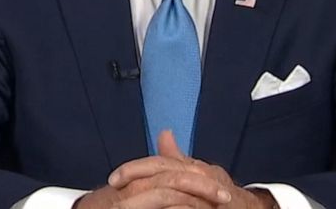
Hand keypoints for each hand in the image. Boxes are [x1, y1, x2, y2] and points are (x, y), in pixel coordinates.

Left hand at [98, 131, 274, 208]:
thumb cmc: (221, 193)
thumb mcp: (199, 172)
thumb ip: (178, 157)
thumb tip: (164, 133)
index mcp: (194, 168)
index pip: (161, 164)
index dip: (135, 169)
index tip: (115, 178)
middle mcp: (201, 178)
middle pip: (165, 173)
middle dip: (138, 179)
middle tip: (115, 187)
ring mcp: (205, 196)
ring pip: (172, 194)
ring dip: (149, 199)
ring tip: (126, 204)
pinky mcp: (206, 205)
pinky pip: (186, 206)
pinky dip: (171, 207)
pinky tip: (157, 208)